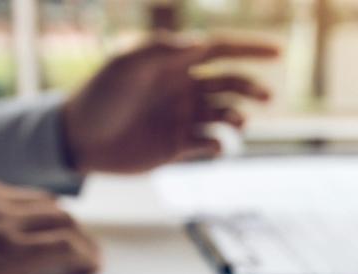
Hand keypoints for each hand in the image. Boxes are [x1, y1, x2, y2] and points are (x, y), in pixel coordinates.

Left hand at [61, 36, 278, 173]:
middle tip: (264, 96)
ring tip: (236, 121)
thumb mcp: (127, 63)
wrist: (78, 138)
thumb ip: (163, 50)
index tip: (279, 50)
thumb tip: (202, 42)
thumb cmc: (100, 94)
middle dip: (252, 87)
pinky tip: (211, 143)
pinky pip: (210, 143)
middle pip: (231, 82)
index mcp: (174, 62)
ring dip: (238, 116)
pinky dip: (218, 143)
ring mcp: (182, 117)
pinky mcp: (177, 146)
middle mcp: (183, 88)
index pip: (221, 49)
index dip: (251, 47)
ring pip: (225, 114)